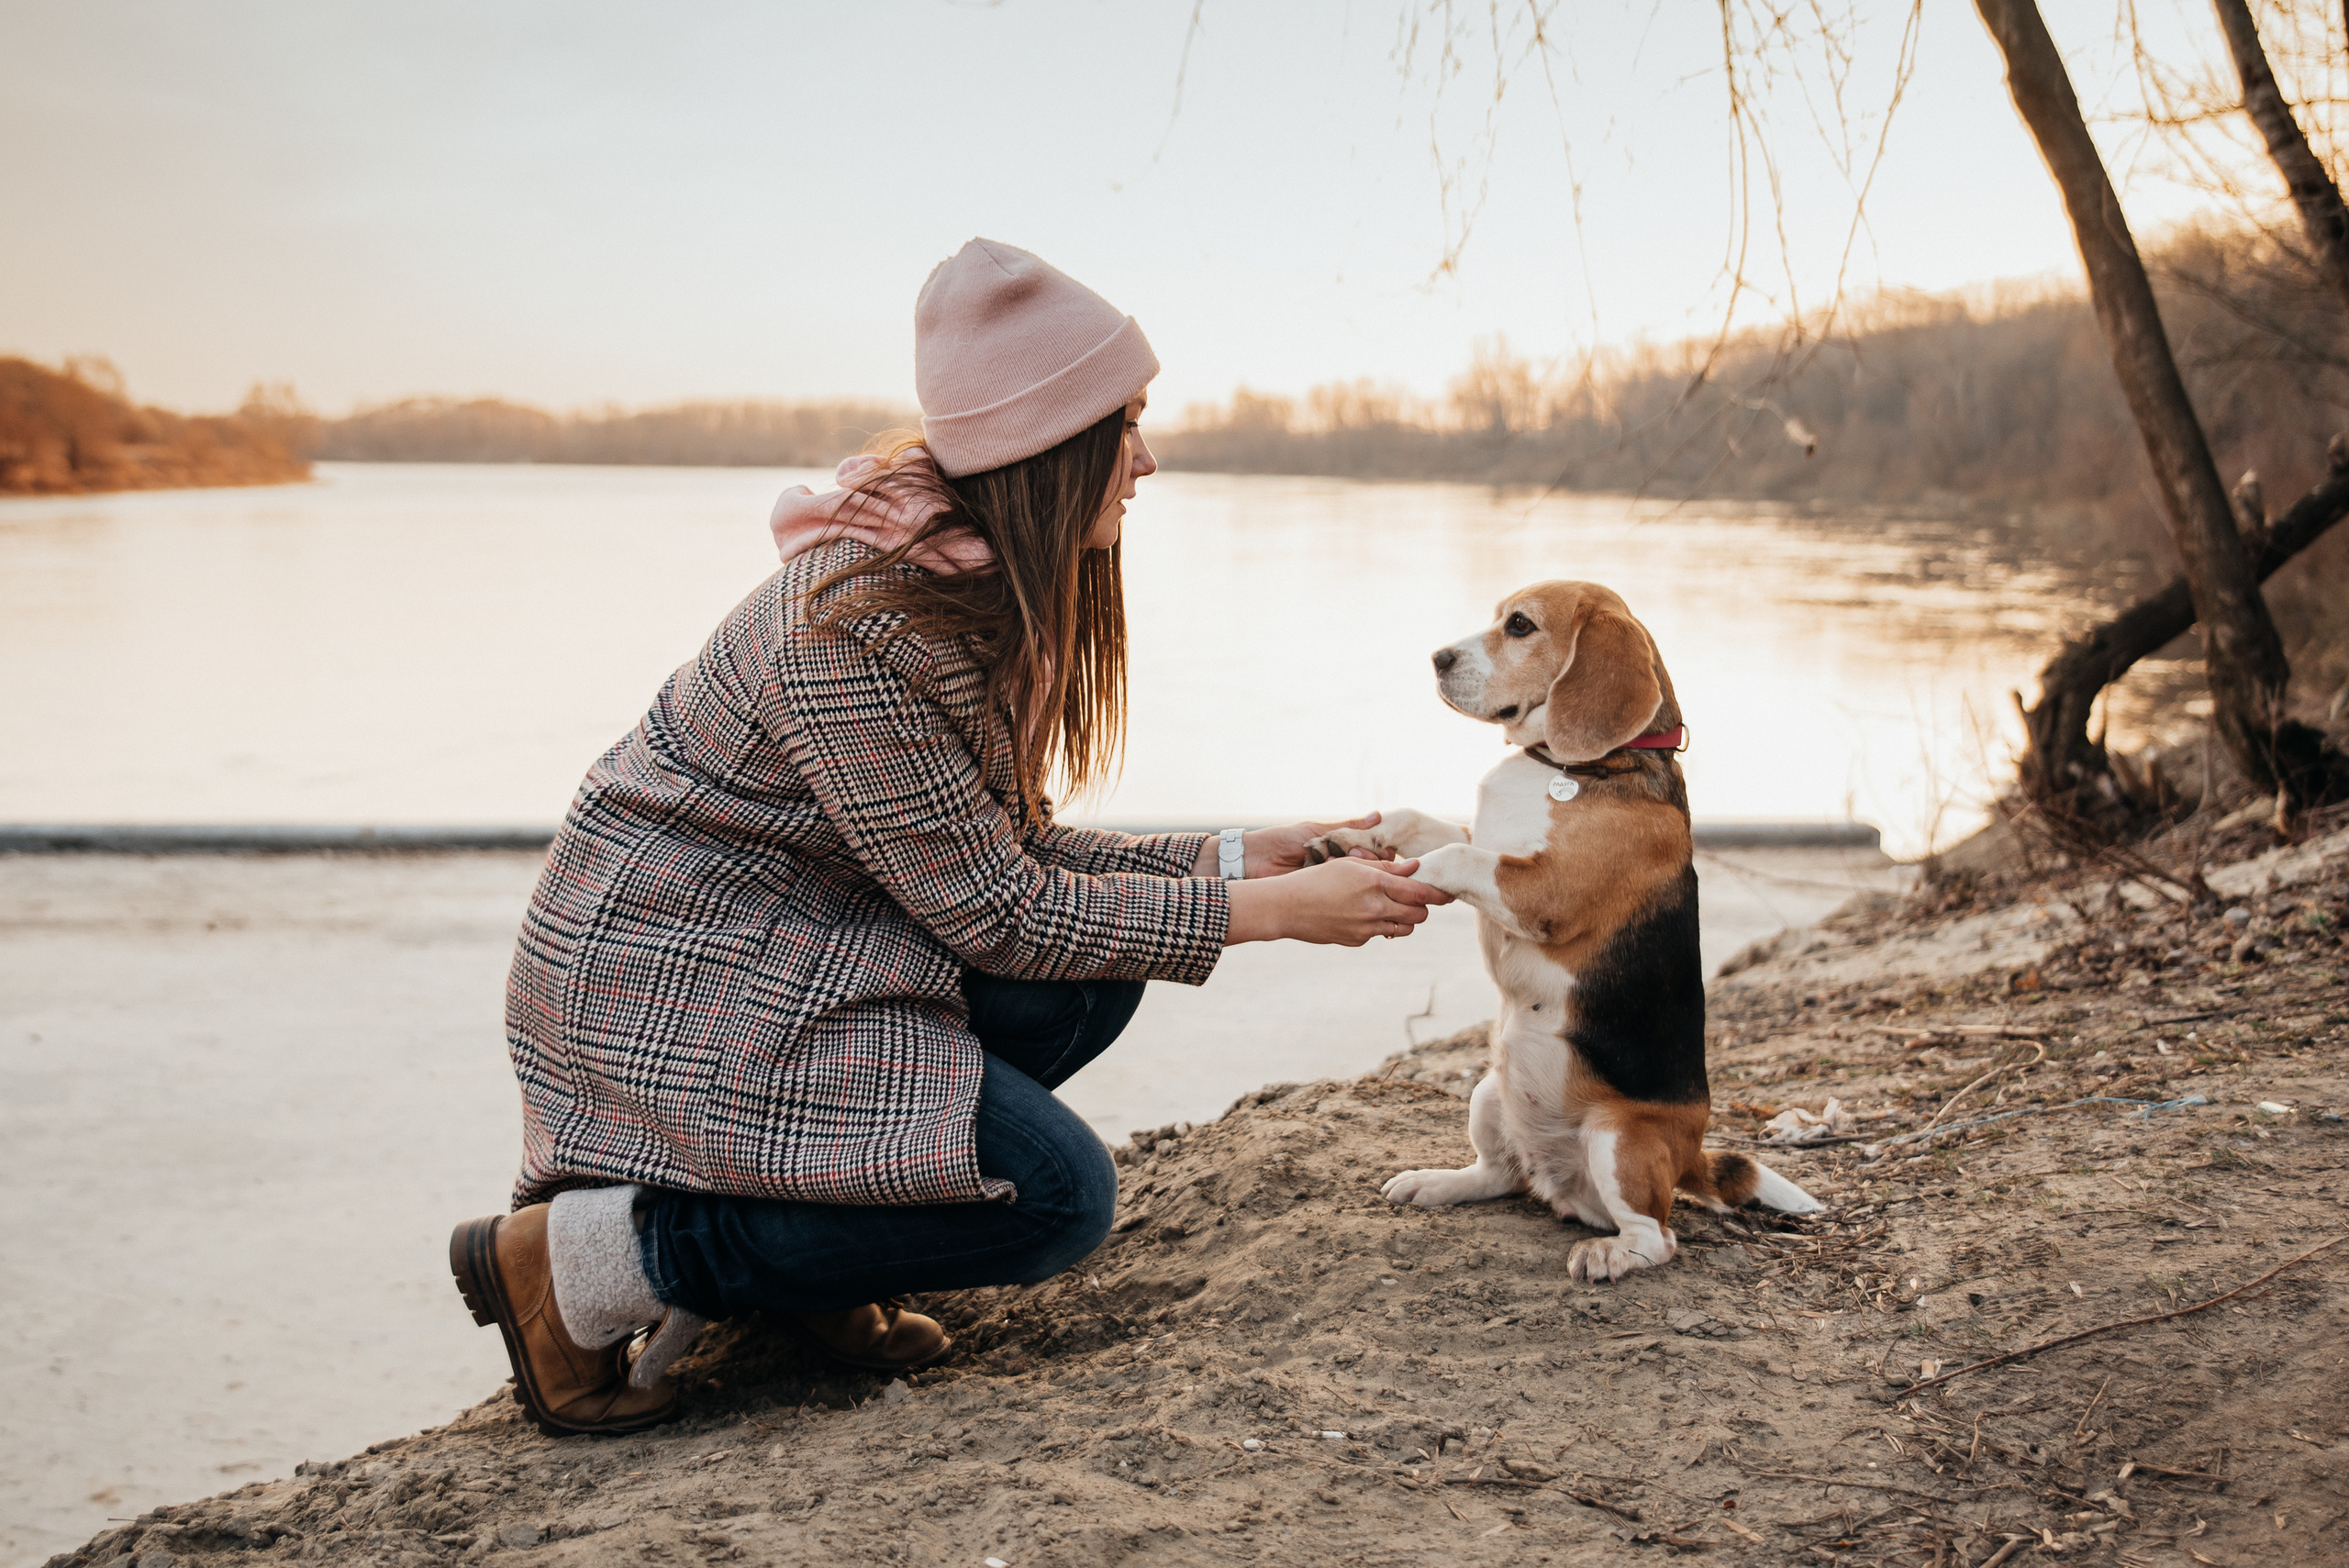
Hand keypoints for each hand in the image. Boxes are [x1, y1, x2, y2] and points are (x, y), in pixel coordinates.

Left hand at [1192, 813, 1394, 877]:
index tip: (1385, 851)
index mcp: (1336, 849)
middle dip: (1366, 862)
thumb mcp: (1316, 831)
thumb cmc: (1282, 841)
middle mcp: (1335, 867)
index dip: (1377, 852)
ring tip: (1342, 863)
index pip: (1368, 852)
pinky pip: (1338, 894)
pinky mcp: (1319, 896)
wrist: (1253, 860)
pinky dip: (1341, 888)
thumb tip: (1377, 816)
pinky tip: (1342, 882)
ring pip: (1354, 882)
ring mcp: (1328, 883)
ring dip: (1354, 874)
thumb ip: (1348, 827)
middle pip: (1366, 869)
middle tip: (1357, 855)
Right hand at [1224, 857, 1454, 946]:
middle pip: (1418, 915)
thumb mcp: (1350, 865)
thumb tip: (1414, 867)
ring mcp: (1366, 928)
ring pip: (1403, 929)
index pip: (1419, 893)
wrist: (1286, 907)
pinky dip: (1380, 925)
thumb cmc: (1316, 879)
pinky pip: (1380, 934)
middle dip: (1422, 908)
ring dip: (1404, 919)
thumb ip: (1385, 868)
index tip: (1447, 893)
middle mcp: (1374, 908)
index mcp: (1374, 884)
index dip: (1437, 894)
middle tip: (1416, 899)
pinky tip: (1360, 914)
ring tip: (1390, 906)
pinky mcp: (1357, 941)